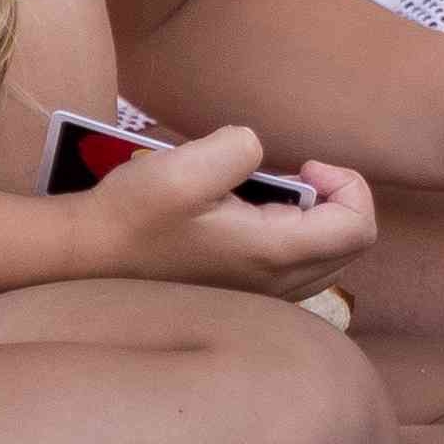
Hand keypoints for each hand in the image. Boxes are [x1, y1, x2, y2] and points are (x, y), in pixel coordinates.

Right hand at [72, 124, 373, 300]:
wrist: (84, 255)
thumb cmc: (132, 214)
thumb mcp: (186, 166)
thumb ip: (241, 147)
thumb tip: (260, 153)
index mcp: (272, 255)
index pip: (358, 228)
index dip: (348, 186)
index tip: (304, 166)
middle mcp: (274, 286)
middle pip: (349, 245)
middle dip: (333, 200)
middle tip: (290, 176)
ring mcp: (258, 296)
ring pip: (324, 259)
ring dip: (312, 219)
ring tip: (267, 194)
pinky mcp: (239, 293)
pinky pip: (295, 267)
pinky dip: (291, 235)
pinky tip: (247, 214)